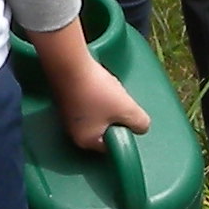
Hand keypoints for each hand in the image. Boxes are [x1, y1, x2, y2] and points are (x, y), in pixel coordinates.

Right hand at [42, 35, 150, 152]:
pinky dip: (96, 95)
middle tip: (118, 102)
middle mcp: (73, 133)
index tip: (126, 116)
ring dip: (107, 104)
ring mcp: (67, 116)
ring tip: (108, 90)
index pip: (112, 145)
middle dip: (116, 116)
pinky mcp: (66, 100)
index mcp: (86, 141)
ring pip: (97, 115)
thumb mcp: (127, 109)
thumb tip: (142, 128)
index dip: (123, 131)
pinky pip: (88, 103)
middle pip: (105, 129)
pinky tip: (99, 84)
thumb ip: (140, 123)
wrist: (69, 63)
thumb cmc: (97, 90)